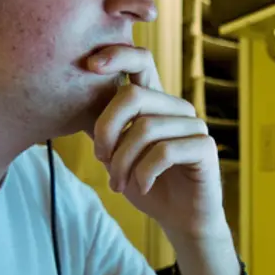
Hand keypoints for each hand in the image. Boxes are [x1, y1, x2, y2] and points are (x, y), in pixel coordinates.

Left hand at [85, 44, 226, 241]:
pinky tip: (141, 187)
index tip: (89, 65)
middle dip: (106, 129)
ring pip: (144, 129)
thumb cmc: (146, 183)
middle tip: (100, 158)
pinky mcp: (205, 147)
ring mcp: (193, 125)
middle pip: (133, 97)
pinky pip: (164, 152)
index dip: (117, 55)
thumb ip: (102, 128)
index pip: (141, 61)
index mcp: (155, 101)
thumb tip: (70, 100)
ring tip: (117, 183)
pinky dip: (144, 173)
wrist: (180, 219)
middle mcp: (176, 107)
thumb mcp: (115, 153)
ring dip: (122, 162)